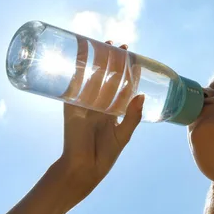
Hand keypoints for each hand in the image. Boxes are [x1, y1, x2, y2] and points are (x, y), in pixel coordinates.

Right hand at [57, 42, 143, 201]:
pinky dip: (76, 72)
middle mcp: (99, 106)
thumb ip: (132, 116)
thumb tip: (141, 95)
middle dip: (113, 62)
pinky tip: (79, 57)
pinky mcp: (71, 107)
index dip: (127, 73)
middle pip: (107, 78)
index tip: (134, 58)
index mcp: (112, 112)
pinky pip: (73, 86)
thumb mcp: (123, 135)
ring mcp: (85, 105)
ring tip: (105, 45)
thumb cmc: (105, 156)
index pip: (121, 87)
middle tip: (120, 46)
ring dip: (97, 62)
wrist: (84, 168)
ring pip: (92, 78)